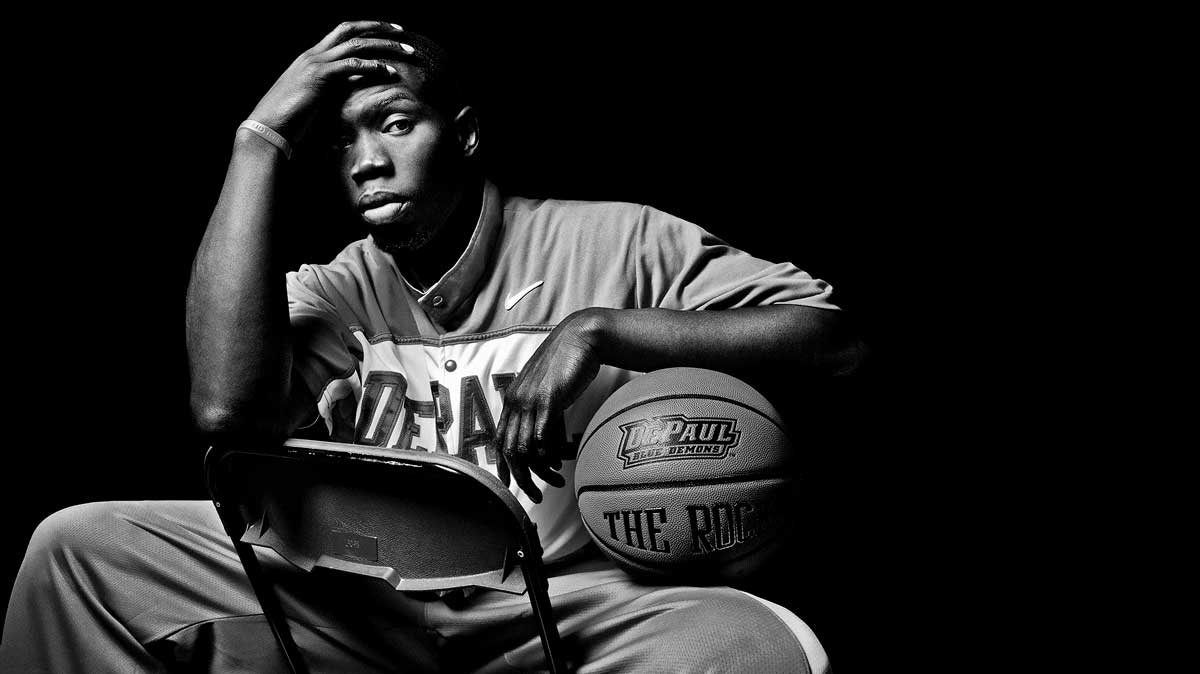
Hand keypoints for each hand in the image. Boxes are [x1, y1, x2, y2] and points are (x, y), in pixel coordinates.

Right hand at [247, 21, 413, 147]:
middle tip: (401, 31)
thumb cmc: (292, 119)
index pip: (342, 33)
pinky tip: (390, 71)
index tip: (387, 32)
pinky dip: (373, 66)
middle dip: (378, 27)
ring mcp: (315, 63)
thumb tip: (358, 84)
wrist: (268, 126)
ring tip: (406, 51)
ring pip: (356, 44)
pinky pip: (352, 65)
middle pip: (350, 29)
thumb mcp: (317, 98)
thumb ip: (335, 86)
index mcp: (311, 57)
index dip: (366, 29)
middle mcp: (313, 54)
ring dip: (384, 46)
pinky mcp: (319, 76)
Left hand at [495, 309, 604, 502]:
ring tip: (554, 484)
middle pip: (509, 449)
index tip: (509, 485)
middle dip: (520, 478)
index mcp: (514, 398)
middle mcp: (517, 400)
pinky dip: (547, 455)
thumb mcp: (551, 392)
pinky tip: (557, 465)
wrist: (582, 338)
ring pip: (524, 447)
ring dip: (538, 472)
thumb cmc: (569, 364)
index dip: (503, 465)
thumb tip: (546, 448)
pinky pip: (541, 434)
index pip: (500, 439)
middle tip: (535, 496)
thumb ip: (545, 416)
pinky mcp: (548, 398)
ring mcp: (531, 400)